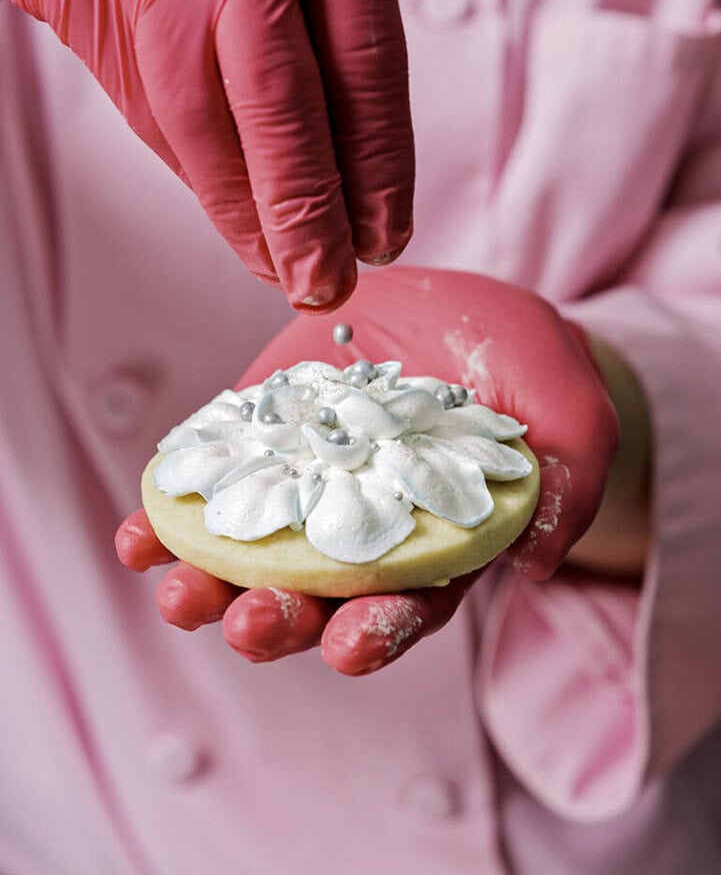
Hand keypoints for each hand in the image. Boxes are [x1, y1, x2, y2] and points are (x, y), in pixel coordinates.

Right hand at [0, 0, 412, 310]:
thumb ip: (331, 0)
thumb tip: (345, 156)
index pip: (366, 65)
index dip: (377, 169)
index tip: (385, 230)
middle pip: (281, 111)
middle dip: (307, 218)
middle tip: (325, 281)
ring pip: (197, 123)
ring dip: (240, 212)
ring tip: (273, 261)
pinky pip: (136, 101)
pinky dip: (186, 162)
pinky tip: (218, 194)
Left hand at [116, 267, 618, 672]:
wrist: (469, 314)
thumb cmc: (529, 368)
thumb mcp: (572, 409)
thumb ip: (567, 484)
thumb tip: (534, 563)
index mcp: (438, 541)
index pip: (410, 601)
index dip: (381, 629)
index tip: (351, 645)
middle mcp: (363, 526)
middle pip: (319, 594)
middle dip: (282, 619)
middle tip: (252, 625)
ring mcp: (306, 480)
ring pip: (253, 552)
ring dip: (210, 583)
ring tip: (179, 594)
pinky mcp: (264, 432)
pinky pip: (215, 479)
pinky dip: (174, 512)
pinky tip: (140, 530)